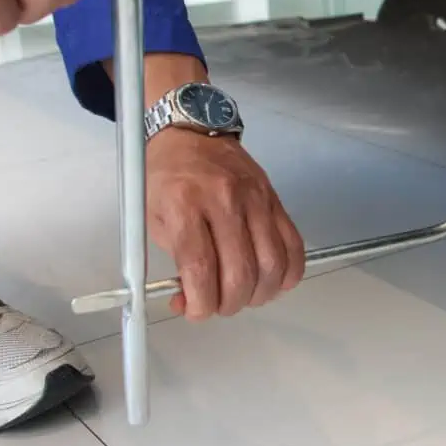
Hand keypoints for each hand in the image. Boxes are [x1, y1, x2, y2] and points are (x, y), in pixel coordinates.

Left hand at [146, 129, 305, 319]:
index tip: (195, 311)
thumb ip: (173, 262)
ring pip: (272, 266)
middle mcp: (224, 200)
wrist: (191, 134)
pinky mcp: (275, 201)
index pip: (200, 267)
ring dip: (259, 295)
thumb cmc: (168, 176)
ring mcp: (255, 200)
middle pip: (240, 273)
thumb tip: (189, 300)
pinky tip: (270, 281)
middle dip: (229, 304)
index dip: (200, 303)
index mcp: (184, 203)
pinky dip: (287, 275)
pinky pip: (294, 247)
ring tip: (243, 296)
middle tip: (218, 305)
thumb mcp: (151, 216)